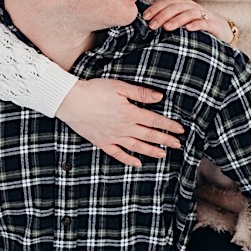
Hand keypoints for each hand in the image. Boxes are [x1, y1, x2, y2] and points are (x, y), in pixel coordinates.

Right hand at [55, 79, 184, 166]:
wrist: (70, 101)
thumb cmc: (94, 91)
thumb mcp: (120, 87)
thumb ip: (140, 93)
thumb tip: (160, 97)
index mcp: (130, 113)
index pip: (155, 121)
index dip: (169, 125)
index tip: (181, 130)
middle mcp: (124, 128)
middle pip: (149, 135)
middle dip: (165, 140)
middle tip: (178, 145)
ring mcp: (113, 137)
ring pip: (136, 147)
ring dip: (151, 151)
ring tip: (163, 155)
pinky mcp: (102, 142)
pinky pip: (118, 154)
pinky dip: (128, 160)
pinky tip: (138, 164)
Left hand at [143, 0, 233, 43]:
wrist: (223, 31)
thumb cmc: (197, 27)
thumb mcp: (181, 21)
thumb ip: (168, 19)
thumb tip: (148, 22)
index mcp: (183, 4)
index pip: (168, 1)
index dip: (156, 8)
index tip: (145, 17)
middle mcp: (193, 7)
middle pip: (176, 7)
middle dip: (162, 15)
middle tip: (152, 25)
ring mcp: (204, 15)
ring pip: (189, 13)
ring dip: (177, 19)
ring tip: (167, 27)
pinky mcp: (214, 25)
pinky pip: (204, 23)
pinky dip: (196, 24)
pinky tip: (188, 29)